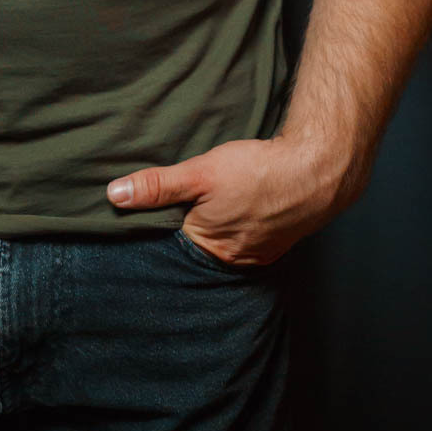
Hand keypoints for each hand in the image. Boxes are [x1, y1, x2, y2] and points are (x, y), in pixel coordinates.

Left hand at [105, 136, 351, 267]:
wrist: (317, 170)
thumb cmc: (258, 171)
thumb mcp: (200, 173)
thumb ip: (158, 186)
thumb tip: (114, 195)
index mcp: (210, 250)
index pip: (170, 245)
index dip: (157, 226)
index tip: (144, 213)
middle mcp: (233, 260)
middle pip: (196, 245)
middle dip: (184, 227)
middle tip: (178, 203)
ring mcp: (258, 253)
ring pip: (222, 241)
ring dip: (213, 224)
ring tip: (209, 202)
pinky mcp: (276, 240)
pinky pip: (246, 237)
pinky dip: (237, 223)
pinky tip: (237, 205)